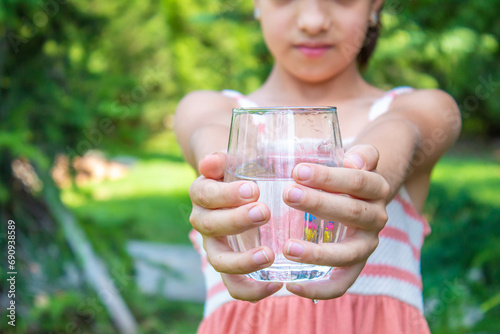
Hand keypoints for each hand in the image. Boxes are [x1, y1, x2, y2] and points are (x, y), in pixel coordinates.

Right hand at [189, 152, 283, 300]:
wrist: (242, 185)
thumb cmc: (241, 169)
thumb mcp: (234, 158)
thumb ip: (222, 158)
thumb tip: (211, 162)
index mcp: (202, 193)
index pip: (205, 194)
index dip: (226, 195)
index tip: (253, 189)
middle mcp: (204, 221)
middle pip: (210, 227)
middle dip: (236, 221)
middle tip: (265, 212)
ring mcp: (216, 246)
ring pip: (219, 261)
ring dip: (242, 261)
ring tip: (269, 255)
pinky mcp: (231, 266)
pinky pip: (235, 285)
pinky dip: (252, 289)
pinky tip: (275, 284)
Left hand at [282, 144, 389, 298]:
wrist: (365, 196)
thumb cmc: (349, 175)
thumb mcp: (359, 159)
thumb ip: (363, 154)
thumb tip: (354, 160)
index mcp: (376, 189)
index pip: (357, 181)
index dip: (328, 177)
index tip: (297, 171)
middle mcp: (376, 218)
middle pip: (351, 213)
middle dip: (318, 204)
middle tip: (288, 194)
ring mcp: (366, 245)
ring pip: (347, 254)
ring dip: (318, 253)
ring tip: (288, 248)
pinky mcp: (354, 265)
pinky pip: (341, 283)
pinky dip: (319, 289)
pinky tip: (292, 285)